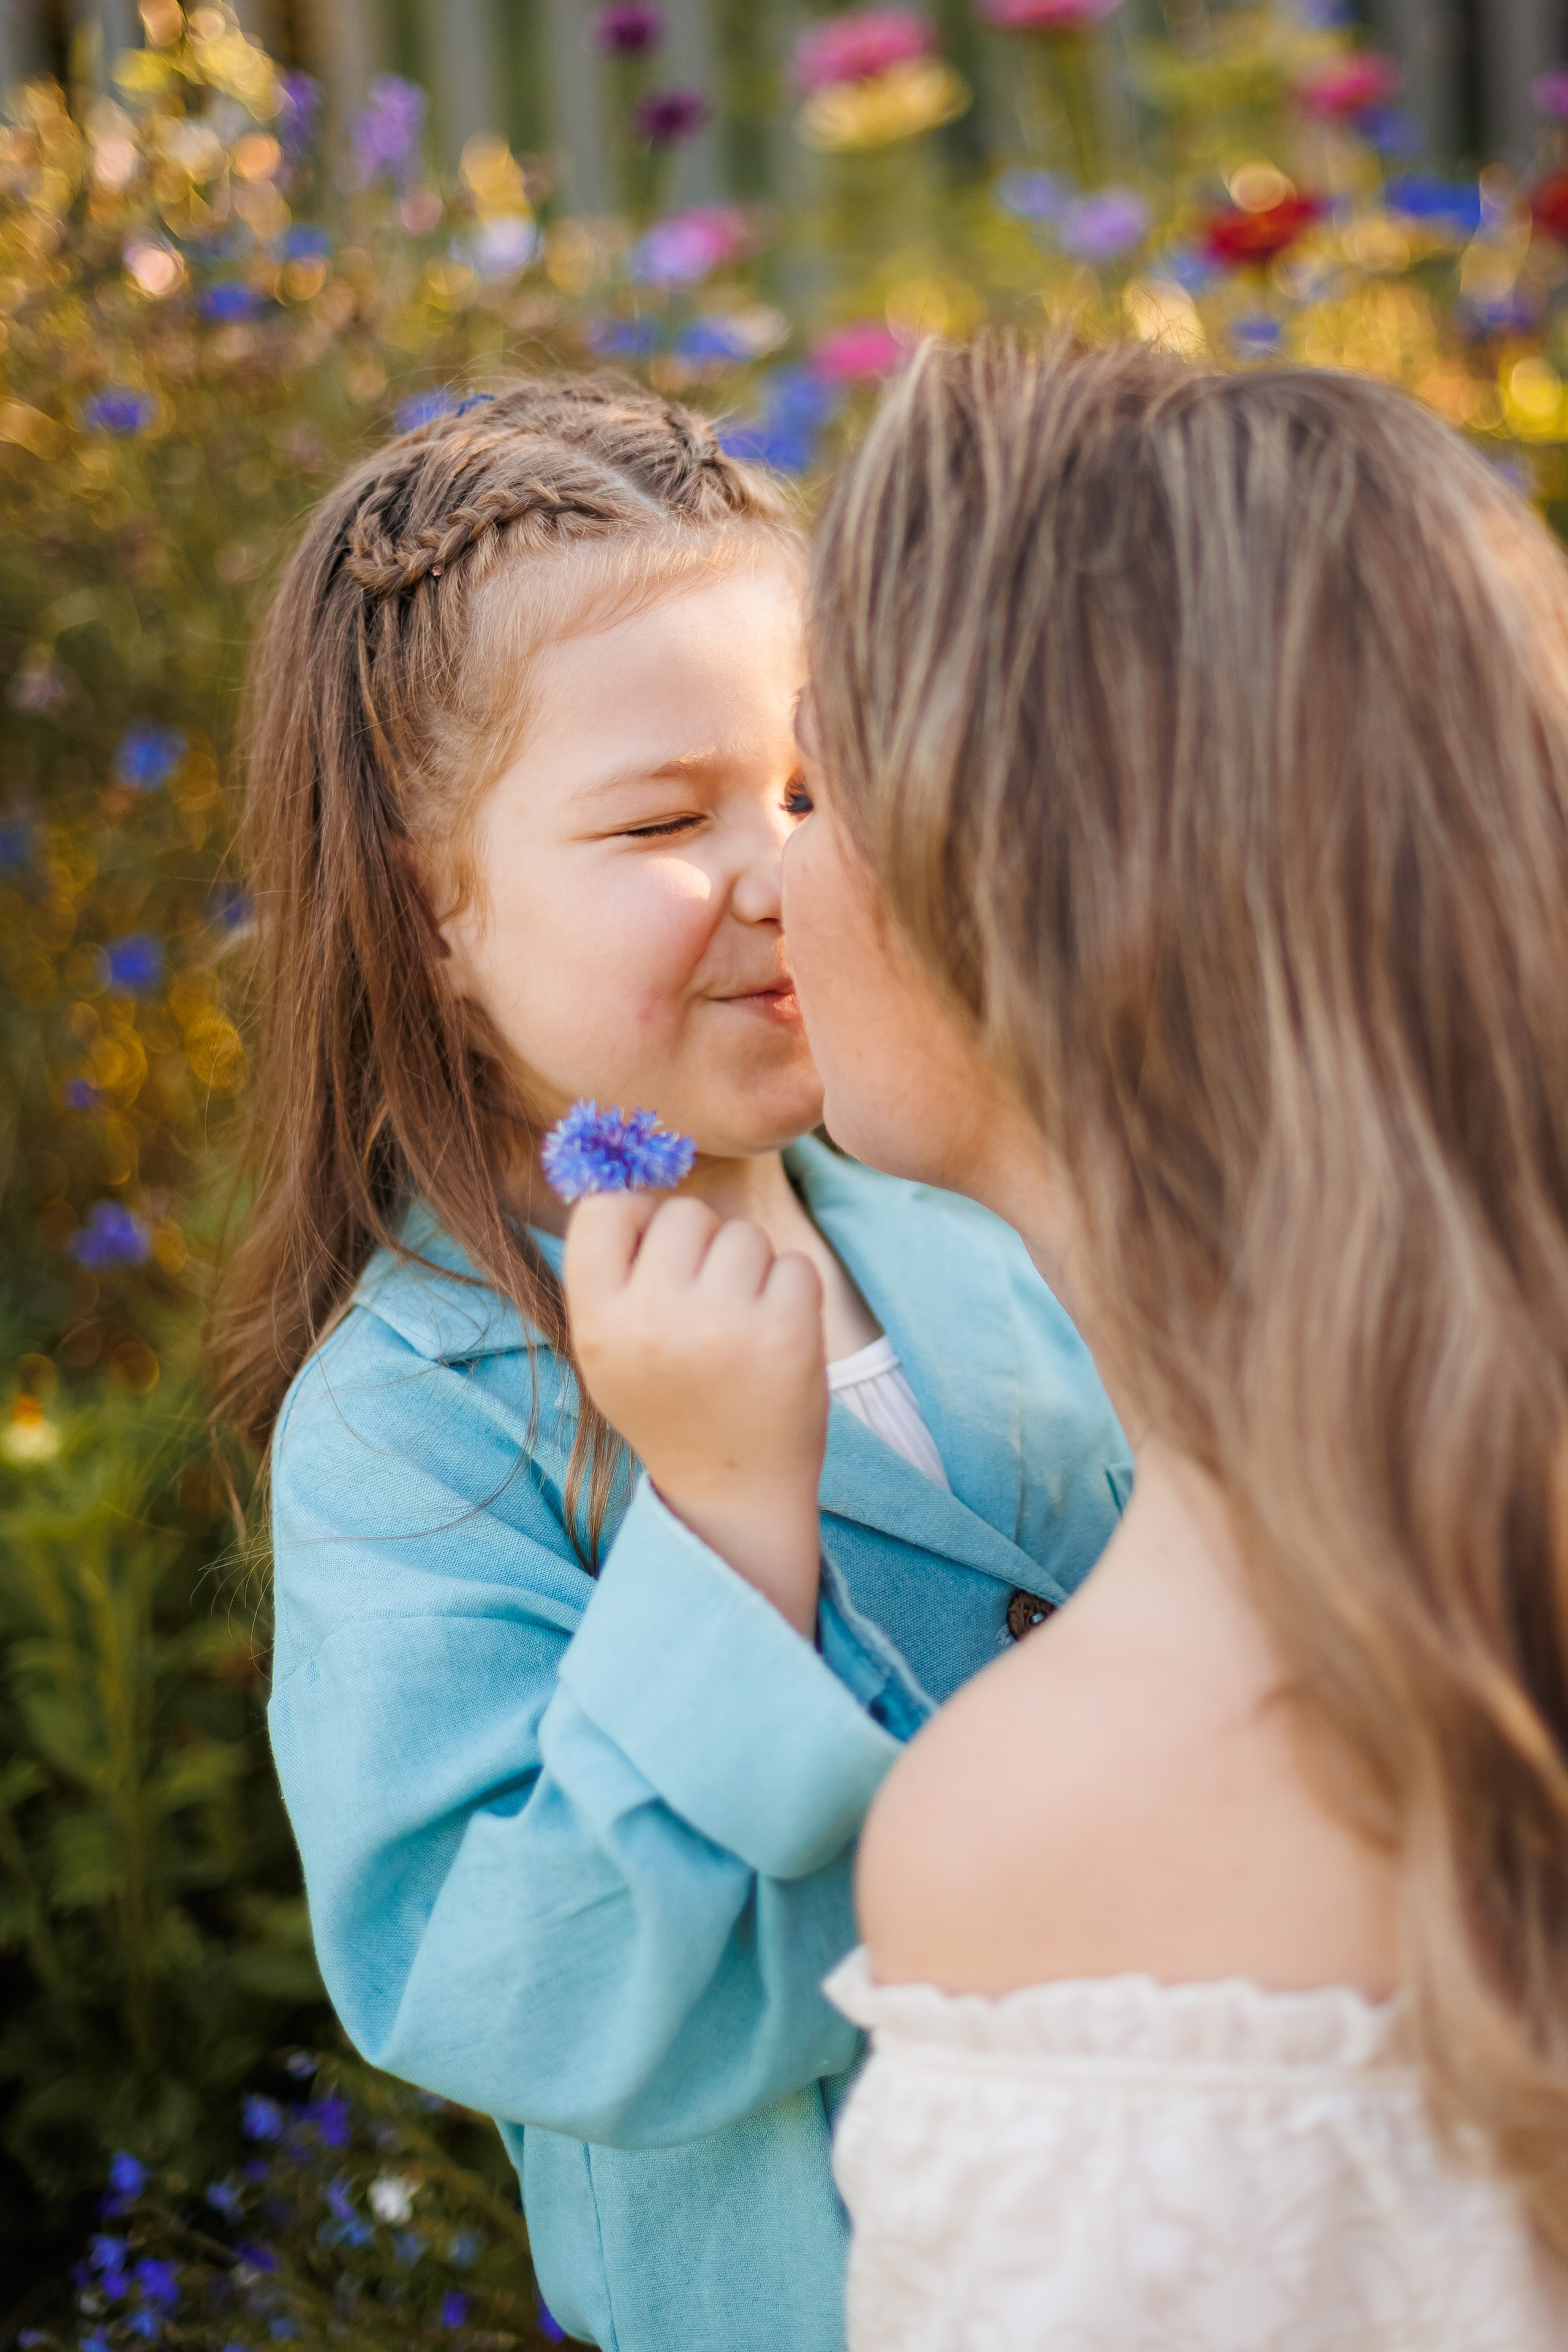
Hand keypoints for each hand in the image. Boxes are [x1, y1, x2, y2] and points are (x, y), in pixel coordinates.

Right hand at [564, 1193, 828, 1636]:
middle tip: (706, 1308)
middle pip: (685, 1213)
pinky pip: (793, 1264)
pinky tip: (774, 1342)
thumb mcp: (610, 1344)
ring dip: (751, 1271)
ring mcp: (721, 1326)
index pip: (607, 1207)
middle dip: (704, 1247)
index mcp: (598, 1320)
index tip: (657, 1254)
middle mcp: (653, 1319)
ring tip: (738, 1331)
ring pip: (744, 1235)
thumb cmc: (669, 1400)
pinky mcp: (785, 1334)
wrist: (732, 1488)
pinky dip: (792, 1294)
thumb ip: (613, 1264)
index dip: (639, 1218)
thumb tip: (629, 1158)